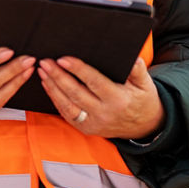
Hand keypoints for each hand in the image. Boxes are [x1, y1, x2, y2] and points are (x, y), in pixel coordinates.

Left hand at [38, 56, 163, 138]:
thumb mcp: (146, 84)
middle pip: (76, 93)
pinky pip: (67, 114)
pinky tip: (48, 86)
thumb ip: (138, 70)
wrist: (144, 127)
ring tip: (42, 72)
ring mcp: (94, 123)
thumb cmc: (142, 100)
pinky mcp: (86, 128)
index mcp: (118, 100)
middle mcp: (104, 113)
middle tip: (45, 62)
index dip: (78, 70)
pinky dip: (56, 100)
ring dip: (52, 88)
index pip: (94, 82)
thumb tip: (133, 59)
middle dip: (58, 77)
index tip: (63, 58)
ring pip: (67, 105)